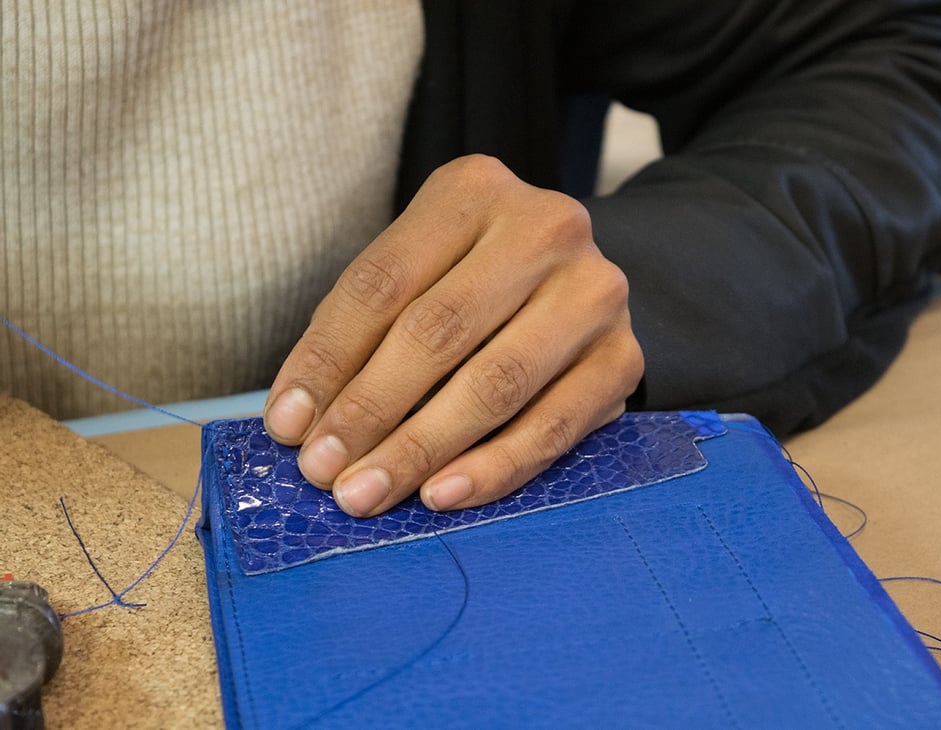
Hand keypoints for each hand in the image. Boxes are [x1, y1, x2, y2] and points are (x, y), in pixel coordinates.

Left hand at [263, 155, 643, 516]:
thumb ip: (362, 331)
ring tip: (368, 493)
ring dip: (421, 448)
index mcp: (474, 189)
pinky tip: (443, 494)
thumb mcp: (417, 273)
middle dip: (369, 410)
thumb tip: (298, 422)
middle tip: (323, 472)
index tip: (287, 427)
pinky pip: (553, 427)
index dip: (326, 360)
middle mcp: (545, 228)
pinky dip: (493, 467)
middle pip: (438, 330)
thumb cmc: (474, 283)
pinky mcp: (625, 357)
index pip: (382, 283)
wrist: (576, 284)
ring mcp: (595, 292)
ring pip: (495, 383)